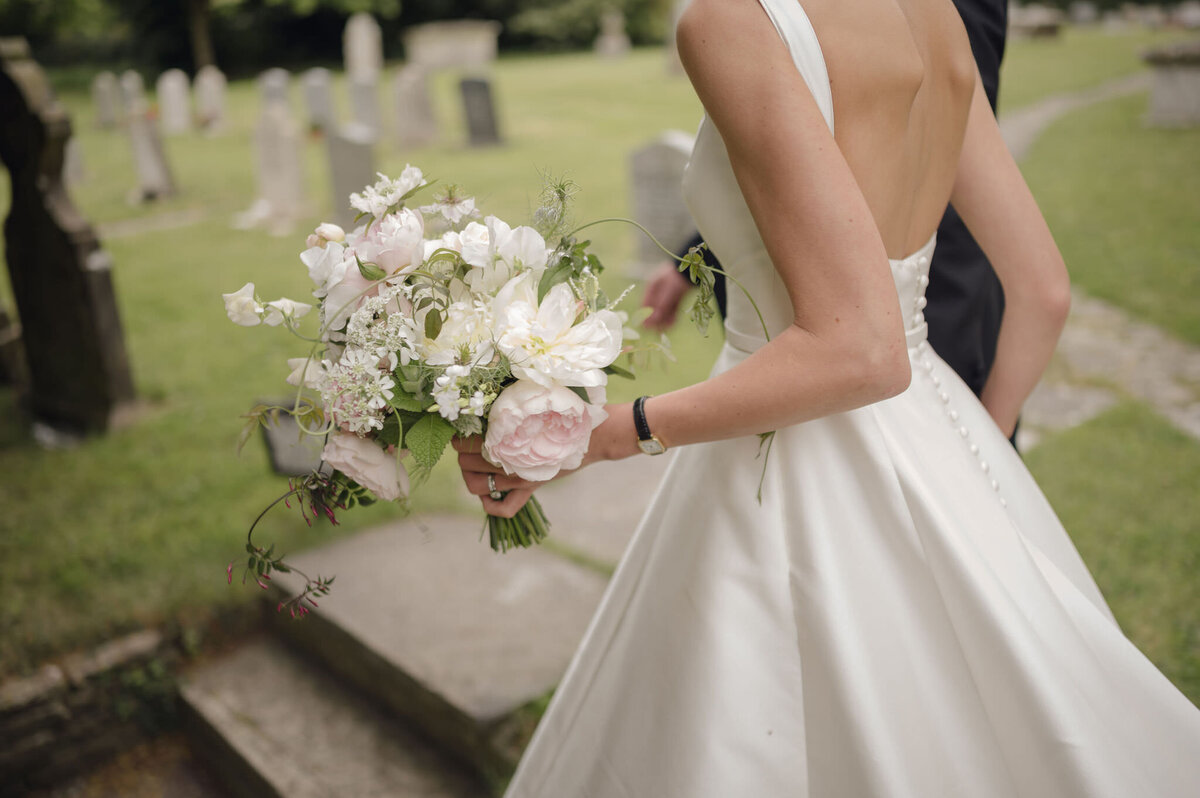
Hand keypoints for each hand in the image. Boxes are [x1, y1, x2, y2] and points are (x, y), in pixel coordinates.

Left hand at [452, 405, 640, 516]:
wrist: (597, 434)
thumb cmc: (568, 411)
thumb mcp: (538, 400)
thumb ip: (514, 396)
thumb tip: (489, 377)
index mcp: (511, 437)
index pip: (469, 443)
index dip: (459, 437)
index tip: (459, 428)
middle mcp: (513, 460)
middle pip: (468, 464)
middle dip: (462, 455)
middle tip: (465, 444)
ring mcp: (522, 478)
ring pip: (479, 487)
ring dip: (471, 478)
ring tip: (473, 467)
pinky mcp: (531, 488)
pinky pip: (506, 509)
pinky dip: (492, 506)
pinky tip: (490, 495)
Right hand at [641, 260, 693, 330]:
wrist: (696, 267)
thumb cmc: (680, 276)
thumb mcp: (670, 291)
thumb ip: (662, 305)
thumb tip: (653, 320)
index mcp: (652, 286)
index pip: (645, 304)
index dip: (645, 317)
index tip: (646, 328)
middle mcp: (659, 291)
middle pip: (655, 309)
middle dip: (656, 320)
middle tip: (658, 332)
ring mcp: (668, 294)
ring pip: (664, 310)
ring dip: (665, 320)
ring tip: (667, 329)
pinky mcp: (678, 297)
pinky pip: (673, 309)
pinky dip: (672, 317)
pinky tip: (672, 325)